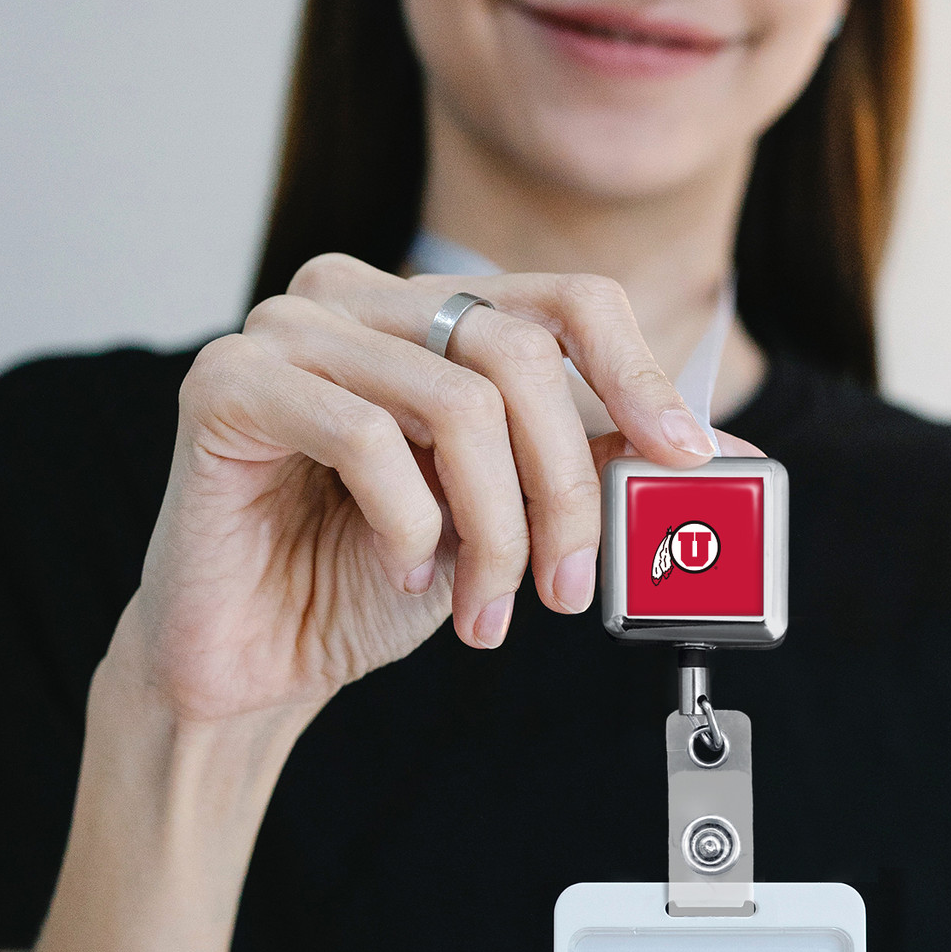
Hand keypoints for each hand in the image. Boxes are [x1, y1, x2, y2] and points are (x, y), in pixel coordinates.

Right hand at [117, 254, 759, 723]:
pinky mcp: (228, 384)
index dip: (640, 374)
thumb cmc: (376, 576)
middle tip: (570, 586)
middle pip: (520, 354)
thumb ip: (592, 466)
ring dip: (494, 531)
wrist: (262, 654)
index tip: (685, 458)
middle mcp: (357, 297)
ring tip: (483, 606)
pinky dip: (410, 526)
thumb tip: (722, 453)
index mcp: (428, 312)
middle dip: (566, 490)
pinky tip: (403, 572)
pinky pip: (367, 438)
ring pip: (457, 405)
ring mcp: (287, 330)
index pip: (567, 300)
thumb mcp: (509, 515)